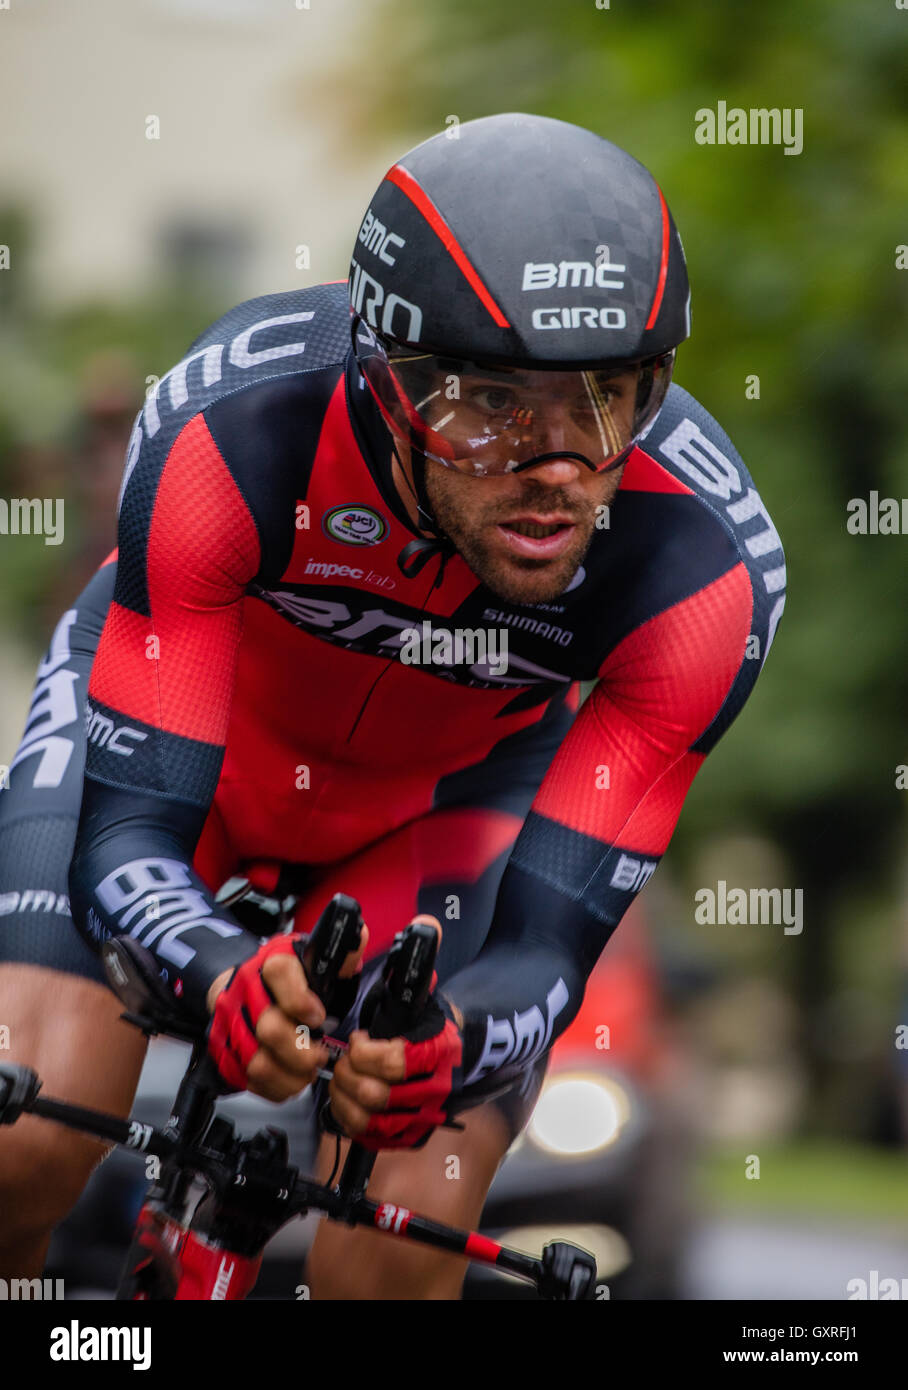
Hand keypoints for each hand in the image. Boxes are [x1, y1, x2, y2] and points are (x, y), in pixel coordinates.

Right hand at [206, 926, 367, 1099]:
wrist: (244, 984)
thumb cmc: (288, 977)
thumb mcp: (314, 959)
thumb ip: (340, 955)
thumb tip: (359, 935)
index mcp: (272, 964)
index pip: (279, 974)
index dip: (300, 1000)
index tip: (319, 1016)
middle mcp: (246, 991)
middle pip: (270, 1029)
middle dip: (302, 1052)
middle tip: (319, 1056)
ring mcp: (230, 1023)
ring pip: (257, 1062)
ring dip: (290, 1076)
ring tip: (307, 1072)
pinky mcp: (222, 1050)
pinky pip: (247, 1080)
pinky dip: (273, 1087)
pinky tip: (288, 1079)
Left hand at [329, 917, 463, 1148]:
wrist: (453, 1054)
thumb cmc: (424, 1021)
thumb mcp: (419, 989)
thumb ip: (416, 959)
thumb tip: (426, 925)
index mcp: (438, 1048)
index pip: (393, 1060)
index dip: (365, 1051)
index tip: (358, 1039)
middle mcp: (438, 1086)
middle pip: (378, 1094)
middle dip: (348, 1075)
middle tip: (342, 1061)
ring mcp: (426, 1115)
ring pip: (372, 1119)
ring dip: (345, 1098)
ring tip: (342, 1079)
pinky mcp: (412, 1135)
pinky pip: (373, 1137)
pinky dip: (352, 1121)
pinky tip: (347, 1101)